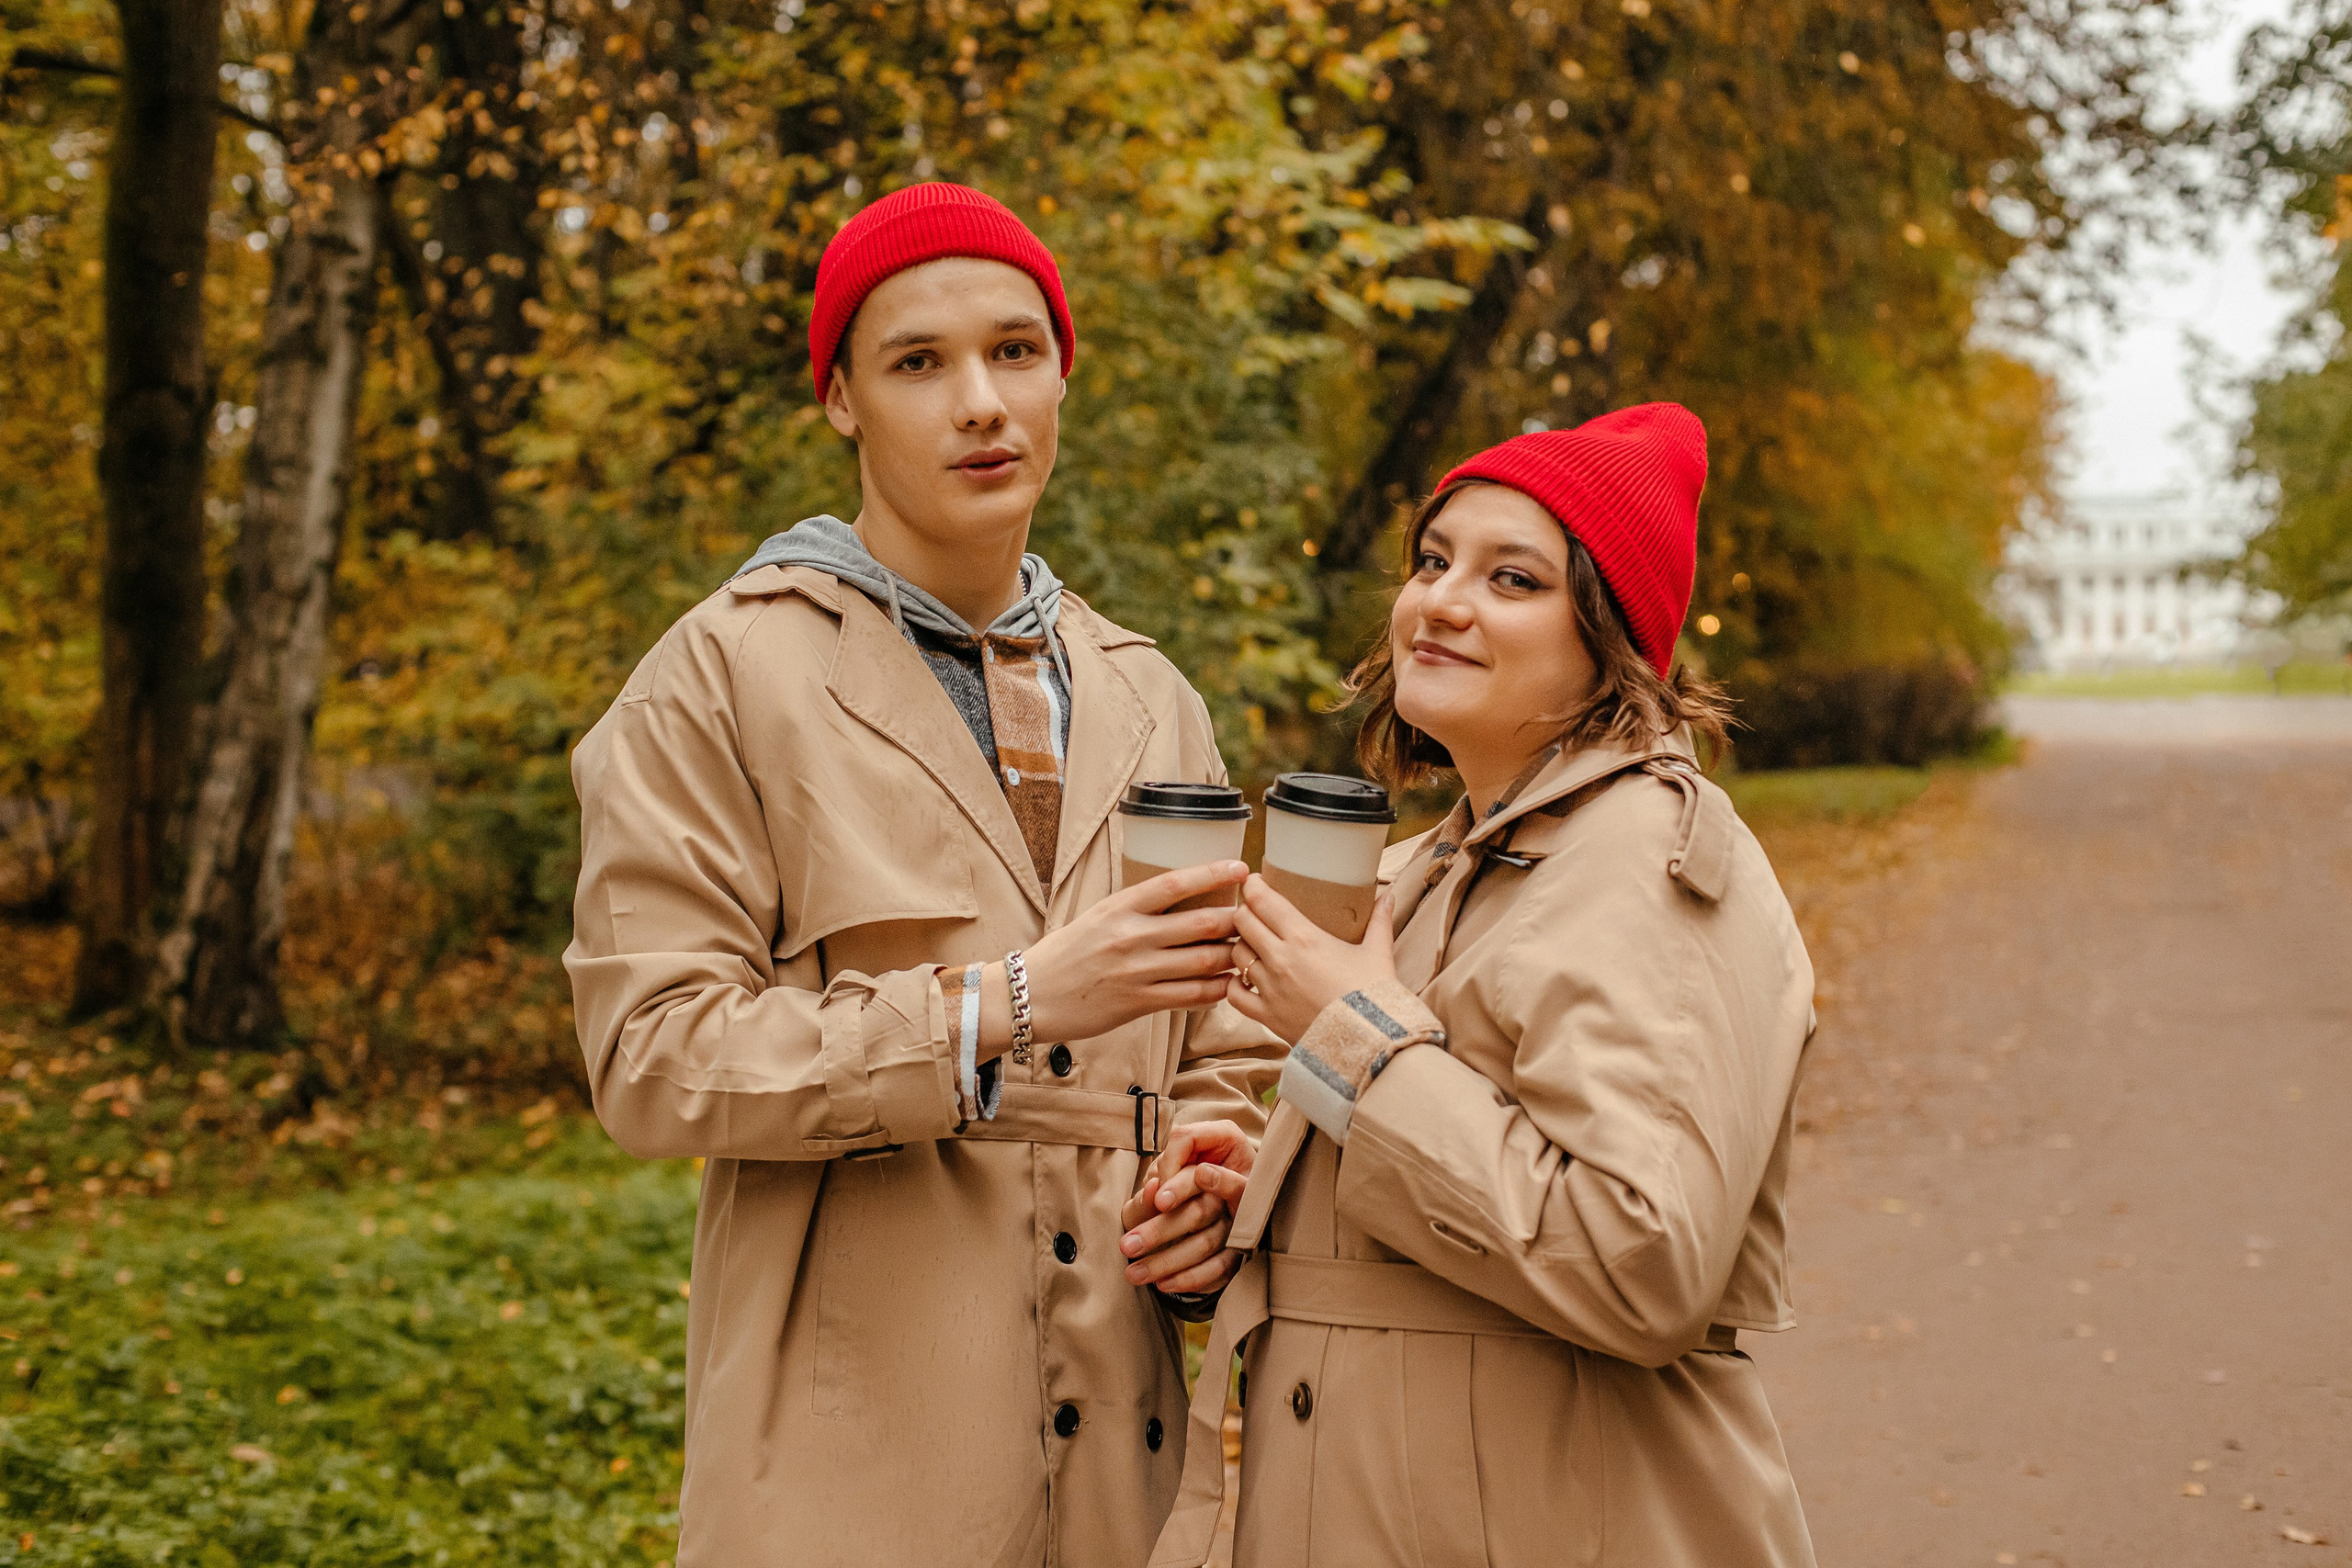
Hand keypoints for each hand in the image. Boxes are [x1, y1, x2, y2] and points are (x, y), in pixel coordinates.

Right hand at [980, 861, 1245, 1054]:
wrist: (1032, 995)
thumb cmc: (1066, 953)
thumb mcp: (1098, 916)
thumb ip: (1136, 908)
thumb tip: (1179, 896)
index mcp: (1120, 907)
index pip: (1175, 883)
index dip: (1212, 874)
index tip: (1241, 868)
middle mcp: (1130, 936)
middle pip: (1198, 923)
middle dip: (1233, 920)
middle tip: (1254, 917)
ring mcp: (1135, 971)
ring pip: (1201, 961)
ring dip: (1231, 956)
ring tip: (1249, 951)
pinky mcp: (1138, 1003)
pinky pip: (1188, 996)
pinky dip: (1214, 990)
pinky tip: (1227, 984)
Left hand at [1118, 1120, 1254, 1294]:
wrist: (1187, 1220)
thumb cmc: (1169, 1197)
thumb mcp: (1157, 1189)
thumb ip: (1154, 1190)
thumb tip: (1153, 1187)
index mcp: (1211, 1172)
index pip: (1199, 1177)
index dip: (1180, 1188)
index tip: (1159, 1201)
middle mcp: (1228, 1199)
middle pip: (1198, 1212)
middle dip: (1159, 1231)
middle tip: (1126, 1246)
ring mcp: (1235, 1229)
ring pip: (1205, 1244)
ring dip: (1166, 1261)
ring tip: (1132, 1273)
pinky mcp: (1237, 1257)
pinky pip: (1217, 1271)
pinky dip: (1188, 1279)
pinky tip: (1162, 1284)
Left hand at [1226, 875, 1401, 1047]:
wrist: (1370, 1042)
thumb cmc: (1374, 995)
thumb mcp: (1378, 952)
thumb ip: (1379, 920)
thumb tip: (1390, 894)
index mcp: (1305, 938)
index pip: (1263, 901)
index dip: (1253, 887)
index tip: (1254, 882)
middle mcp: (1280, 960)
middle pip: (1242, 922)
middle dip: (1245, 912)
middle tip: (1254, 911)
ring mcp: (1270, 989)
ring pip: (1236, 955)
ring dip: (1241, 945)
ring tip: (1251, 943)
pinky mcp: (1267, 1016)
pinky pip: (1234, 995)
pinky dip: (1234, 984)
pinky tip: (1243, 979)